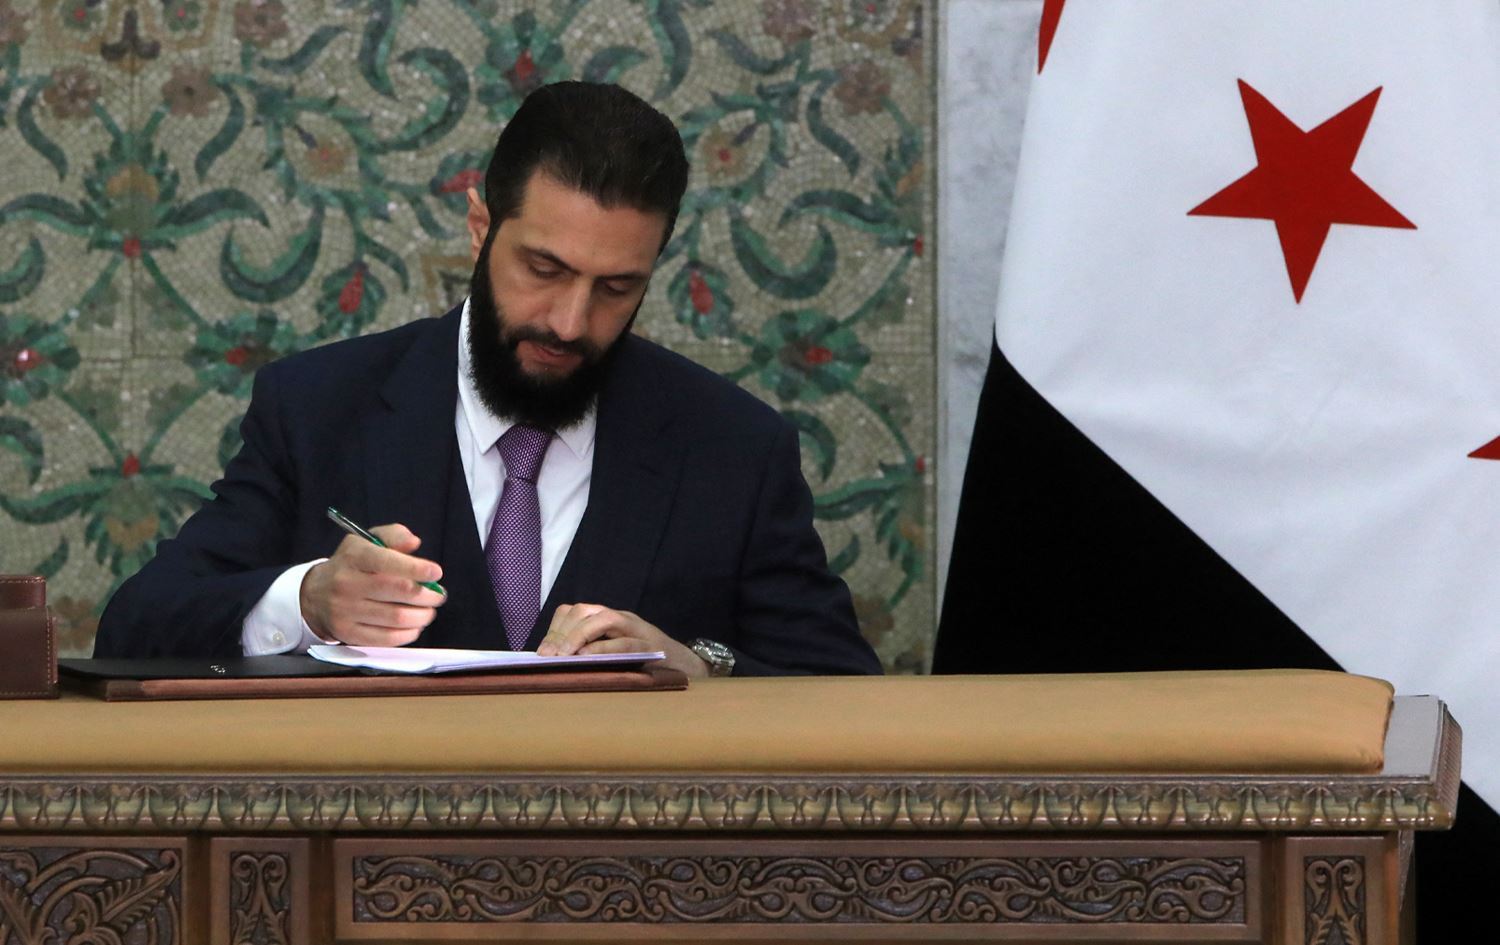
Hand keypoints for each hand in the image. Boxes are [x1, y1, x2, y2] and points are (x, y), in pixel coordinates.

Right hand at [299, 524, 444, 645]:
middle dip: (427, 594)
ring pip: (397, 617)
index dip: (417, 568)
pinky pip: (387, 638)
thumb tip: (413, 543)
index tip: (436, 573)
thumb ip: (394, 536)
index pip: (388, 562)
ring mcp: (346, 611)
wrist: (314, 594)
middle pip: (399, 591)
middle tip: (438, 594)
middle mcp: (348, 583)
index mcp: (355, 557)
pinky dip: (408, 633)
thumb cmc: (351, 565)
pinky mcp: (349, 633)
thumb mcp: (367, 541)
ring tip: (429, 611)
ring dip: (422, 615)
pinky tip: (415, 625)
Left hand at [537, 603, 708, 678]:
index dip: (555, 628)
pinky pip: (624, 642)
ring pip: (602, 620)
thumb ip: (591, 654)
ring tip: (563, 656)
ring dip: (578, 636)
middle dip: (562, 632)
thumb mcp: (614, 656)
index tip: (542, 652)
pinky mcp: (650, 645)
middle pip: (584, 611)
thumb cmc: (645, 665)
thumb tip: (556, 663)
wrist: (687, 667)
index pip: (575, 612)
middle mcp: (621, 618)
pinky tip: (587, 659)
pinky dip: (602, 649)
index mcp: (610, 620)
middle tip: (547, 655)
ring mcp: (637, 629)